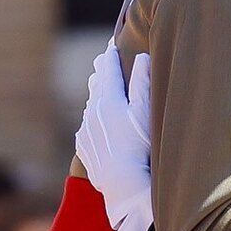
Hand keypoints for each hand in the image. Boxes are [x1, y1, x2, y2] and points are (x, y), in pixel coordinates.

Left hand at [74, 44, 155, 230]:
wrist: (123, 187)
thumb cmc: (141, 148)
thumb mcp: (146, 113)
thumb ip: (144, 83)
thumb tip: (141, 57)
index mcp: (108, 99)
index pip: (108, 69)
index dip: (111, 54)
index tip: (112, 43)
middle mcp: (92, 111)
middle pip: (96, 84)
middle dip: (101, 71)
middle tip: (104, 60)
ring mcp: (85, 130)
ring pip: (90, 105)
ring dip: (97, 95)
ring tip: (101, 88)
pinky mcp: (84, 147)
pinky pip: (86, 126)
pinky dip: (92, 118)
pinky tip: (96, 121)